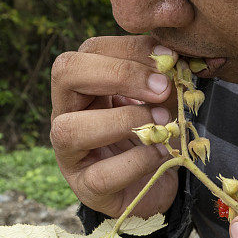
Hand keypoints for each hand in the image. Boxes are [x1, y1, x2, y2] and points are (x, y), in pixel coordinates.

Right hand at [50, 36, 179, 218]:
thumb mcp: (160, 100)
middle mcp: (66, 114)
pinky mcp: (86, 188)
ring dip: (124, 120)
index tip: (169, 59)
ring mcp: (69, 153)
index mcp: (83, 86)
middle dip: (119, 75)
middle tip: (162, 88)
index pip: (90, 51)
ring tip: (163, 122)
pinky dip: (138, 161)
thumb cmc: (154, 134)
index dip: (129, 49)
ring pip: (70, 129)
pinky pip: (102, 174)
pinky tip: (163, 152)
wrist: (156, 186)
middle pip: (65, 74)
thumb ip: (162, 79)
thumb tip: (172, 61)